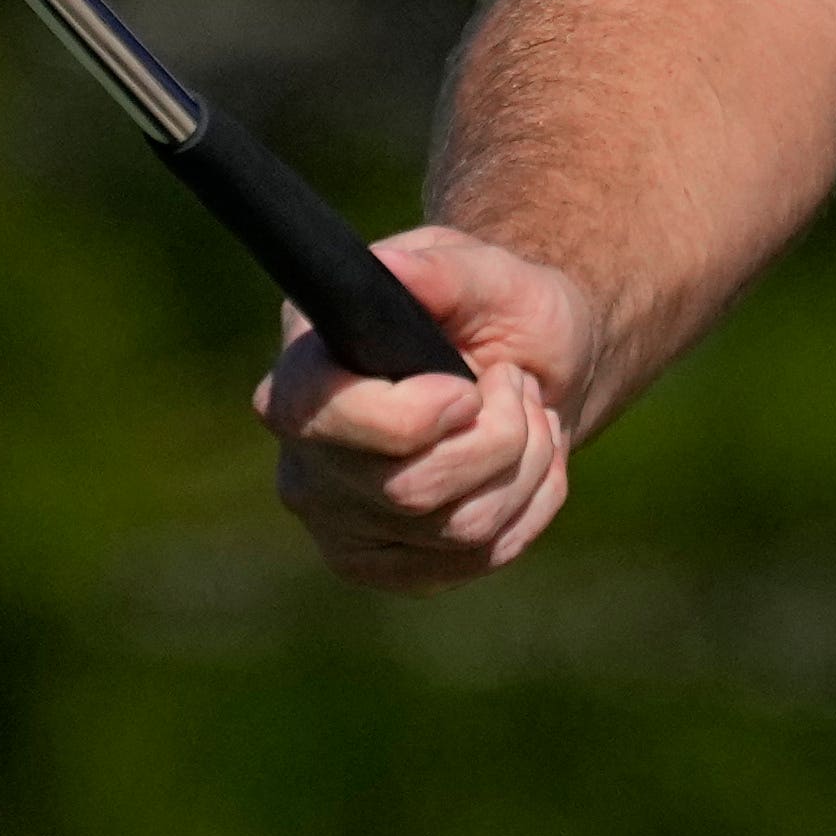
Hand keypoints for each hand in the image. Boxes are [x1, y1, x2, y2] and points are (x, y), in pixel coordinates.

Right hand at [252, 226, 606, 590]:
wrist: (532, 370)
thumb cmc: (497, 310)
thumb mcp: (484, 272)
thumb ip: (440, 270)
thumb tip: (392, 268)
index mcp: (303, 375)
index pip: (325, 421)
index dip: (413, 415)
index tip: (467, 386)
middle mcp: (305, 462)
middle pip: (408, 491)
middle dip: (497, 435)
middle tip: (512, 383)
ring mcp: (343, 524)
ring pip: (460, 529)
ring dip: (525, 463)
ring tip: (524, 414)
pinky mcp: (392, 567)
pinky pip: (482, 556)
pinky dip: (531, 504)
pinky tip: (524, 463)